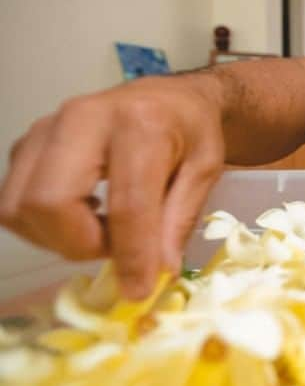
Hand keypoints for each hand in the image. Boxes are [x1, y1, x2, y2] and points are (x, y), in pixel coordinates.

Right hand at [0, 75, 225, 298]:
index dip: (131, 255)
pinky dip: (43, 225)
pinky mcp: (27, 143)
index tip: (138, 289)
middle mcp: (83, 118)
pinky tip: (81, 216)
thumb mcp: (204, 171)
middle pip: (50, 201)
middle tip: (116, 249)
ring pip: (20, 205)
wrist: (169, 96)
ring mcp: (46, 128)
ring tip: (103, 231)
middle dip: (80, 244)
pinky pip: (13, 201)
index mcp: (140, 124)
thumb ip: (179, 220)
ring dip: (58, 238)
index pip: (126, 204)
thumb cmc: (191, 131)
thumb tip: (158, 273)